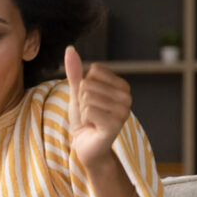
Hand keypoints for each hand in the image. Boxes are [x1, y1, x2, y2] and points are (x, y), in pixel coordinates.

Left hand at [64, 45, 131, 168]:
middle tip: (90, 114)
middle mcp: (127, 96)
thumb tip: (70, 49)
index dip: (83, 87)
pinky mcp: (116, 124)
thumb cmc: (85, 120)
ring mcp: (123, 110)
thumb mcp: (77, 93)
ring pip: (87, 97)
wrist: (87, 147)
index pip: (93, 71)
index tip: (91, 102)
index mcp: (122, 85)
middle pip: (88, 84)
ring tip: (92, 121)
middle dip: (82, 101)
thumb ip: (75, 72)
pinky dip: (84, 119)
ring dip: (83, 111)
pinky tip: (93, 127)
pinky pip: (88, 110)